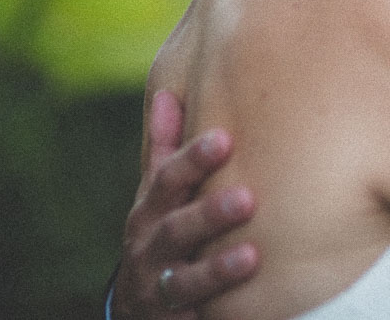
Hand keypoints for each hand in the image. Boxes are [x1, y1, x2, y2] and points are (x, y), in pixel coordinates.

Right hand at [111, 91, 257, 319]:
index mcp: (150, 211)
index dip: (193, 160)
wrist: (138, 311)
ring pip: (184, 282)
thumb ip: (165, 151)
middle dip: (210, 214)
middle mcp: (149, 249)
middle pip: (176, 230)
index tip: (225, 139)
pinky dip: (207, 319)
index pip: (167, 180)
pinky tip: (231, 313)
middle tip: (247, 198)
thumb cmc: (161, 236)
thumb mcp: (157, 197)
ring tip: (251, 257)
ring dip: (217, 269)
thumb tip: (167, 93)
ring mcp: (158, 292)